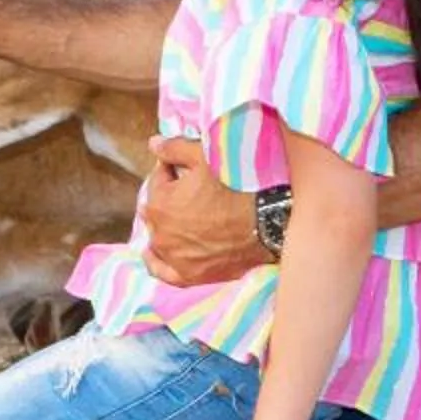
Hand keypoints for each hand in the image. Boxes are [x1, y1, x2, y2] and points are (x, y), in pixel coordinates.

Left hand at [139, 136, 270, 286]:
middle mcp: (160, 233)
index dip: (173, 171)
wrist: (267, 223)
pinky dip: (157, 261)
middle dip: (169, 198)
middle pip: (157, 209)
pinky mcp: (189, 275)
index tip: (189, 171)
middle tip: (193, 193)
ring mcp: (173, 257)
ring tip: (184, 218)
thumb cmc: (236, 187)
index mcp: (159, 203)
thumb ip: (175, 149)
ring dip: (165, 226)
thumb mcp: (205, 157)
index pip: (158, 180)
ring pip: (158, 237)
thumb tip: (153, 144)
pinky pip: (162, 271)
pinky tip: (153, 253)